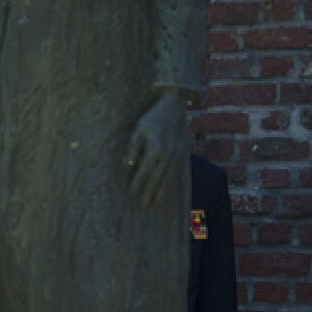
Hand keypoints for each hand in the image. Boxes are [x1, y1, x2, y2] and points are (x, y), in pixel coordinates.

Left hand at [124, 93, 188, 209]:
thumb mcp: (138, 129)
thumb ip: (133, 147)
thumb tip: (127, 165)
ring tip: (154, 205)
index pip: (145, 171)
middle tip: (142, 205)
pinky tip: (167, 192)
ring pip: (169, 179)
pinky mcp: (184, 154)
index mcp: (156, 148)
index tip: (131, 193)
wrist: (175, 106)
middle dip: (149, 193)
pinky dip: (171, 185)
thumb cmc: (153, 116)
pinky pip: (177, 174)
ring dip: (161, 193)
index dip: (138, 183)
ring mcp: (179, 155)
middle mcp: (169, 154)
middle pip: (157, 179)